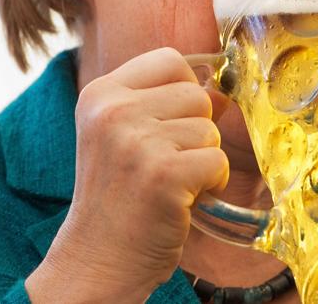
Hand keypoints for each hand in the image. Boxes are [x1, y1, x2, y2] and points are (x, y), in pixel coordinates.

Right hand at [25, 48, 229, 302]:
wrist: (97, 258)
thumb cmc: (117, 197)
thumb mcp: (120, 135)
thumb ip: (159, 103)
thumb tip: (219, 90)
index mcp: (100, 93)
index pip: (170, 59)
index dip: (184, 89)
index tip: (170, 123)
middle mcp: (114, 111)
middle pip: (197, 95)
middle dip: (195, 131)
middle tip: (165, 163)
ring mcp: (137, 142)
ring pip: (210, 129)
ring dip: (201, 160)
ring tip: (168, 183)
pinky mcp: (163, 174)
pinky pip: (217, 161)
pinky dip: (210, 183)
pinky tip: (180, 199)